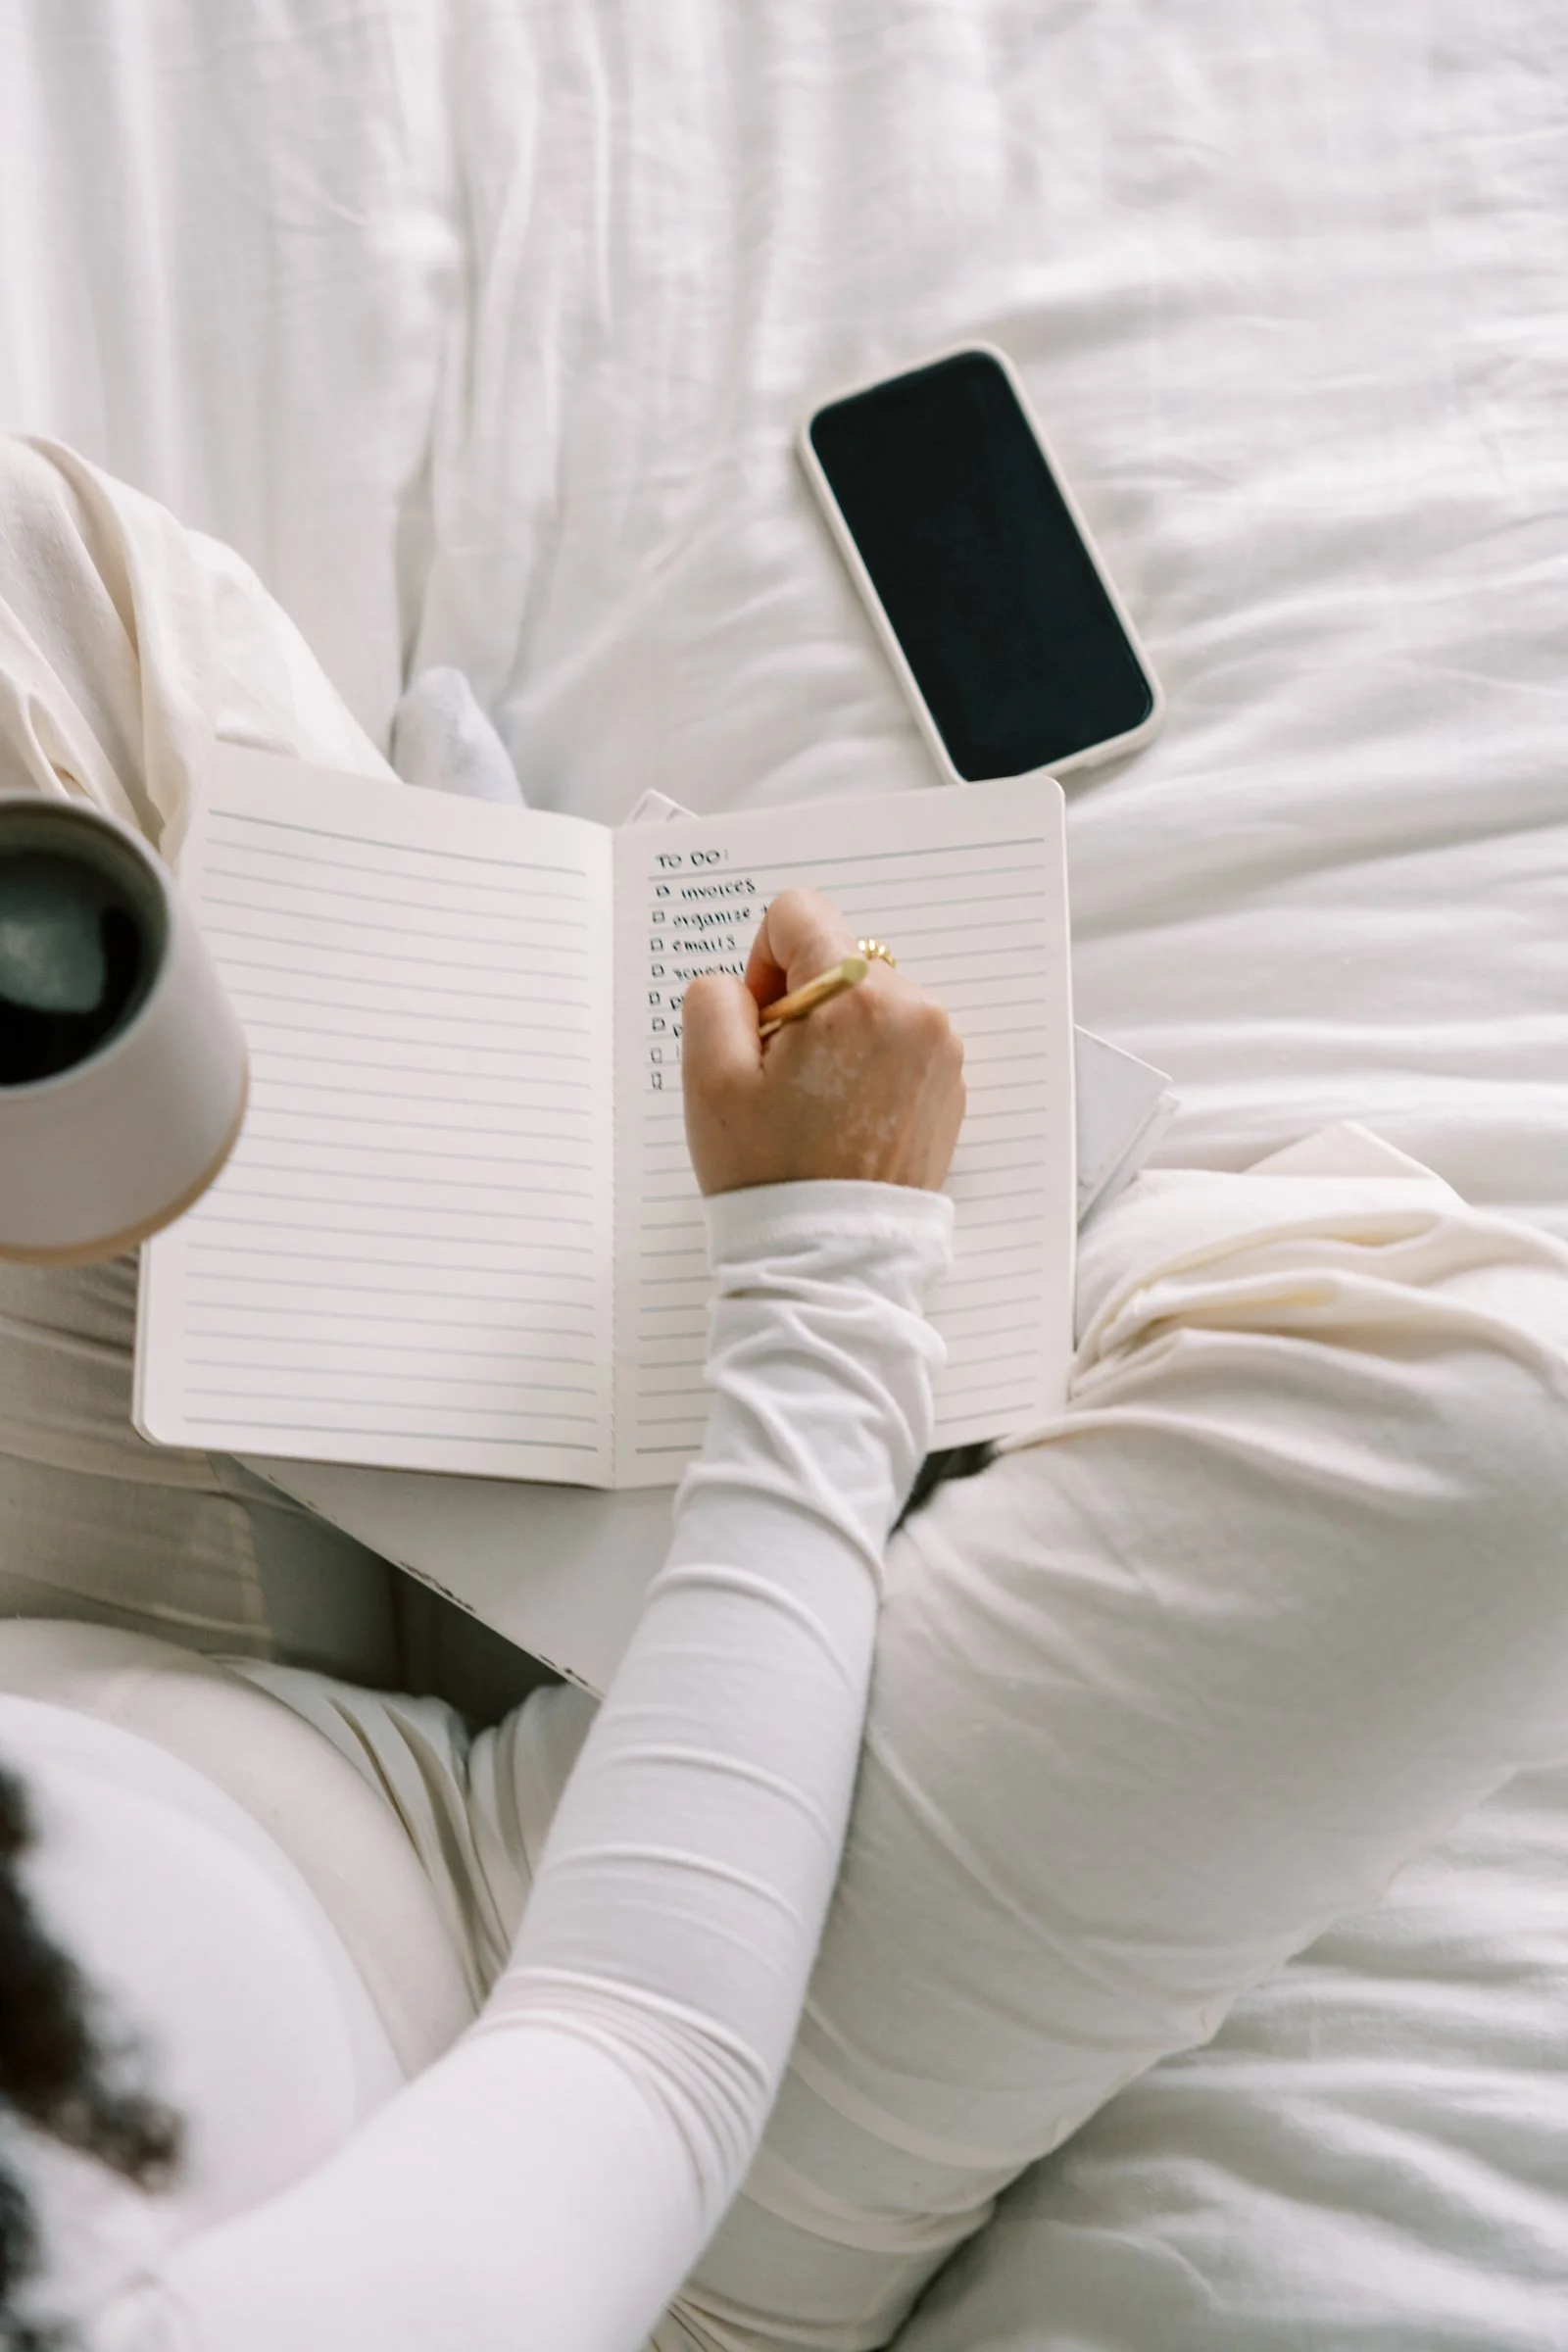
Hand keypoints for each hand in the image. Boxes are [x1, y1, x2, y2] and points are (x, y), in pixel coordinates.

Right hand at [682, 889, 965, 1195]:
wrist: (831, 1257)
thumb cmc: (769, 1172)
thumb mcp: (707, 1077)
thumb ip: (713, 996)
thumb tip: (744, 983)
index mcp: (855, 996)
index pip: (799, 912)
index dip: (762, 962)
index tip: (760, 1025)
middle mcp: (913, 1009)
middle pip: (836, 957)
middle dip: (800, 1002)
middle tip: (781, 1078)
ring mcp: (940, 1047)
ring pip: (866, 998)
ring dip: (834, 1032)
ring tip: (814, 1103)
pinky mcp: (950, 1082)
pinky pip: (896, 1039)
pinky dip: (865, 1062)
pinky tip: (843, 1117)